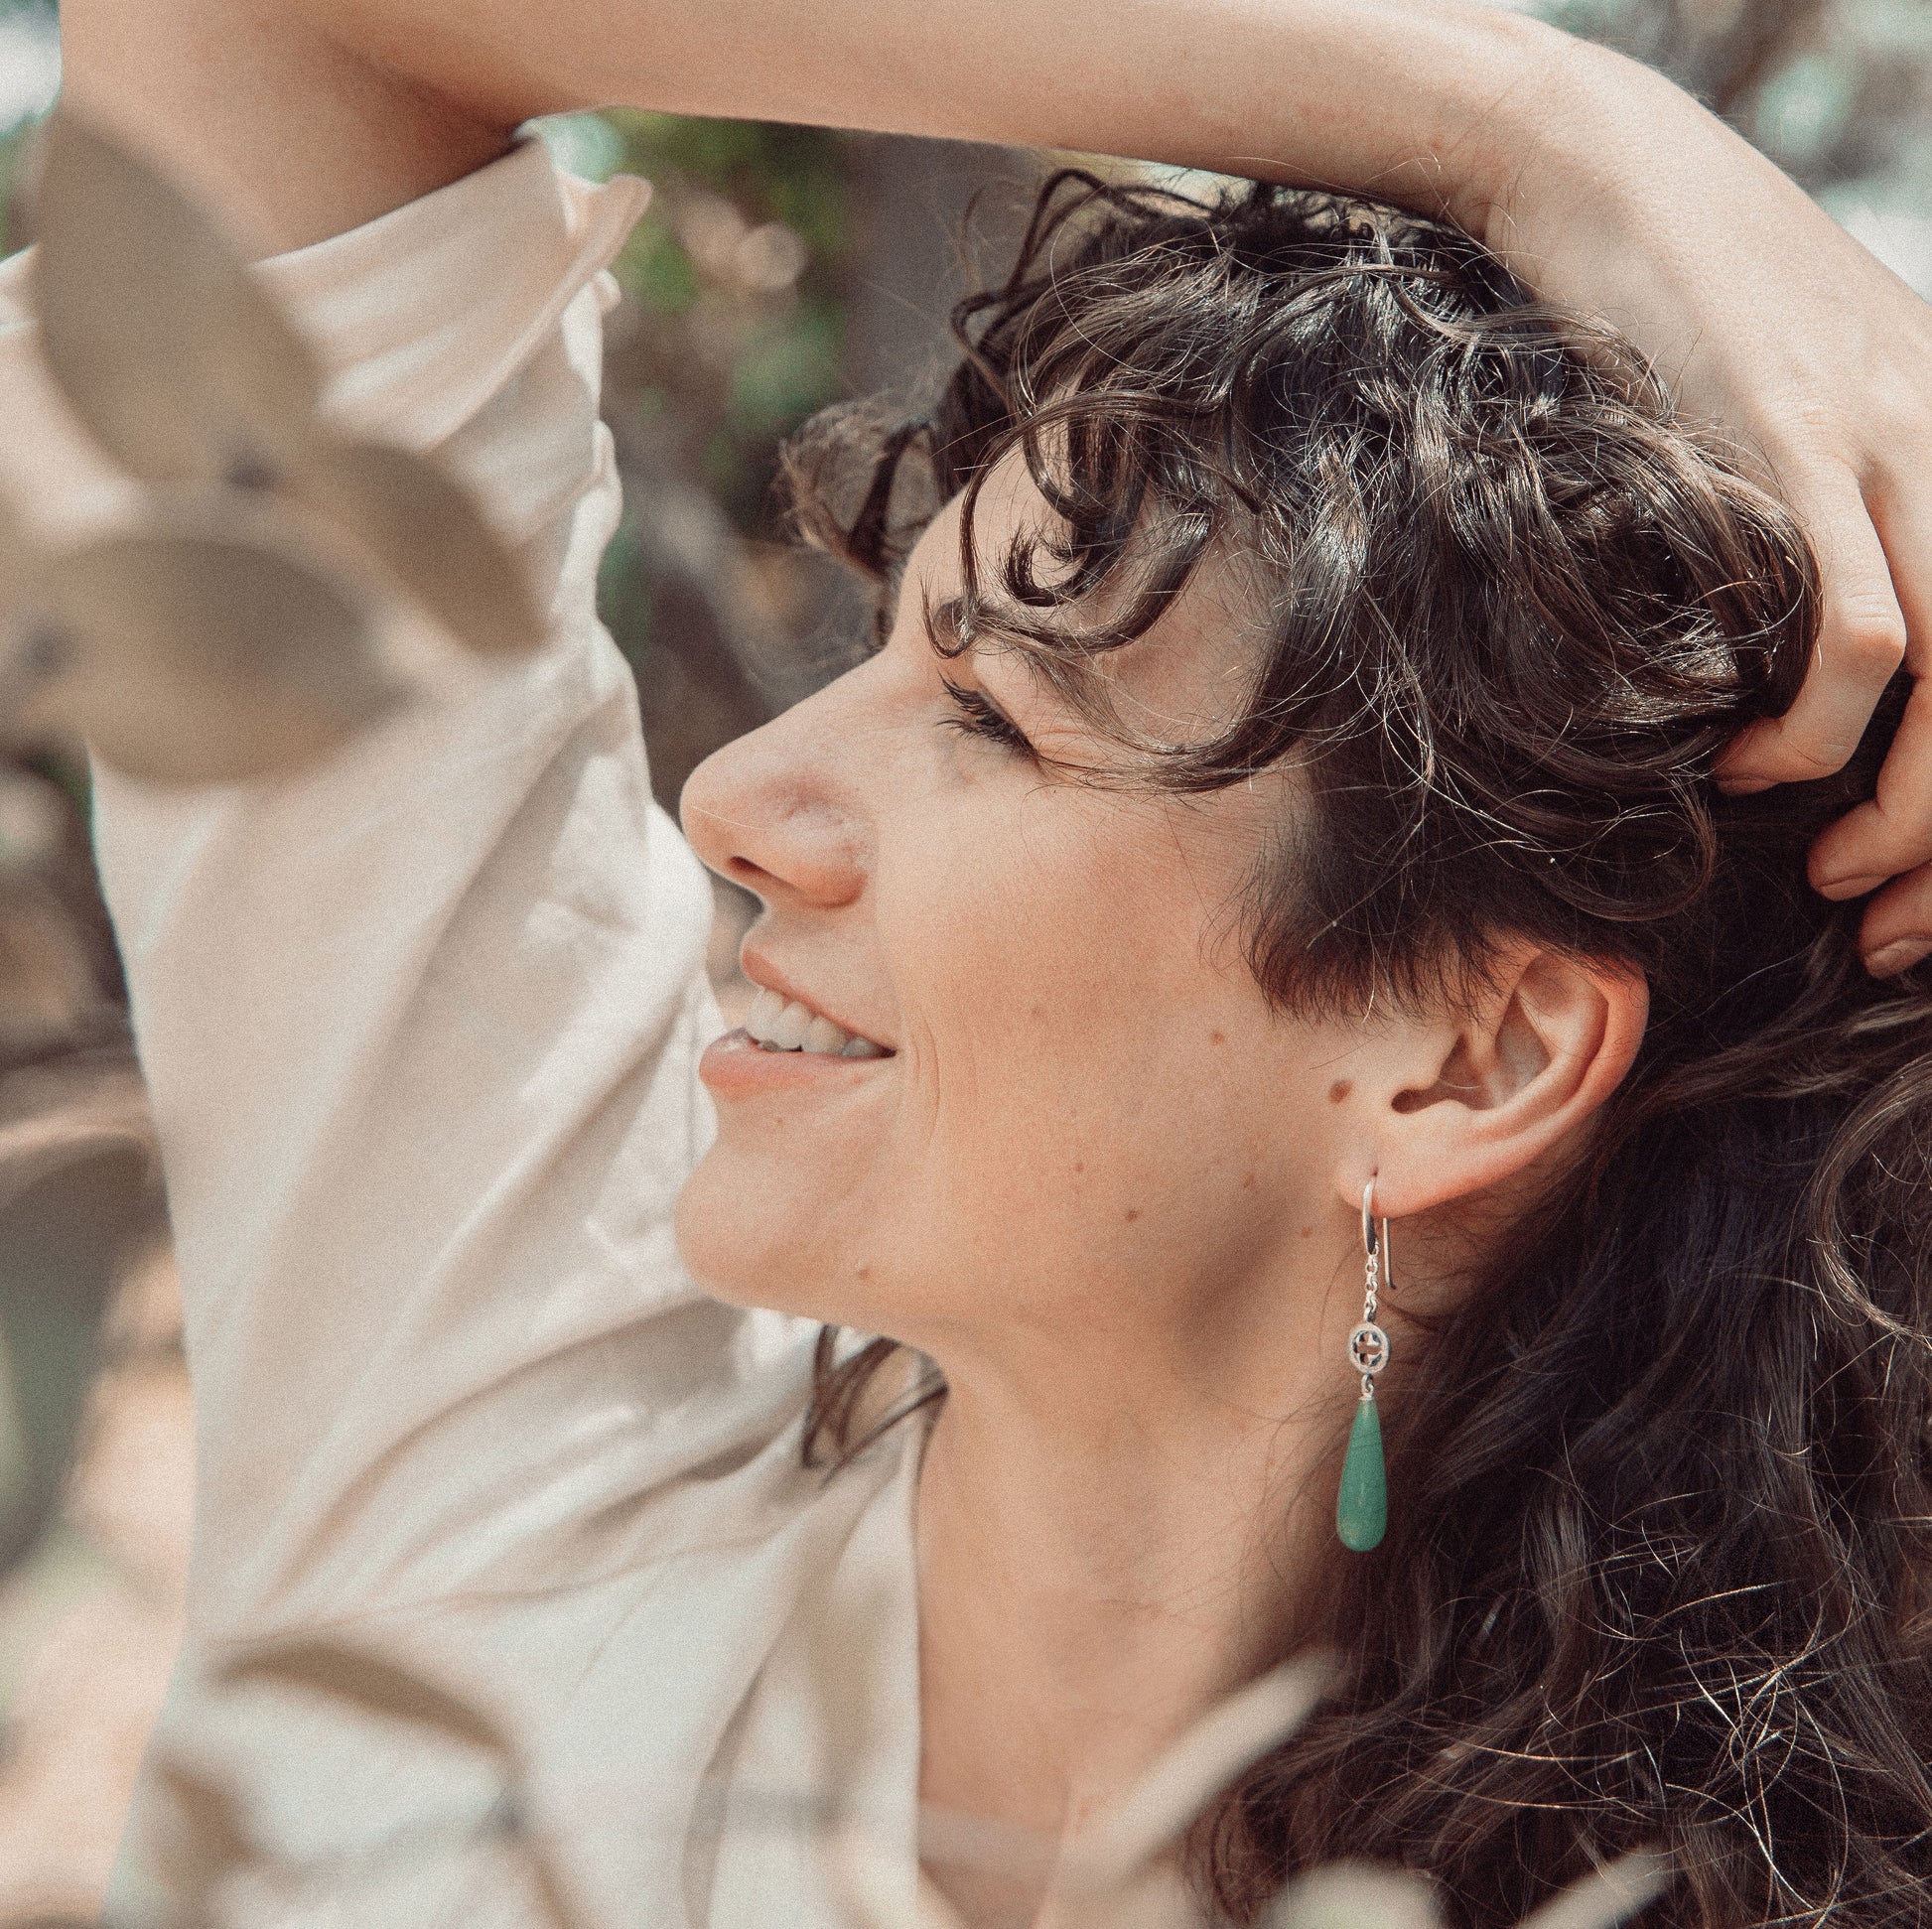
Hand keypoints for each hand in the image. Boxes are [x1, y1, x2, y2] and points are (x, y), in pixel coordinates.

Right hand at [1484, 43, 1931, 973]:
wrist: (1609, 179)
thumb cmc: (1689, 316)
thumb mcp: (1809, 407)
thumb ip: (1854, 511)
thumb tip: (1839, 672)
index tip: (1919, 896)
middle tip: (1886, 922)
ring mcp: (1891, 448)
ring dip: (1902, 811)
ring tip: (1828, 868)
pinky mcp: (1795, 458)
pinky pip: (1853, 631)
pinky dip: (1815, 731)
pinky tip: (1753, 765)